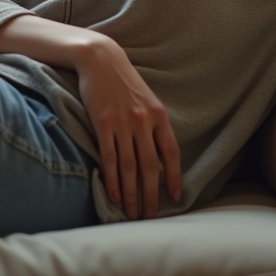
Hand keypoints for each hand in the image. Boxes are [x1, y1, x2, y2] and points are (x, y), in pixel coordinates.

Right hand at [72, 35, 181, 218]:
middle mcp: (144, 121)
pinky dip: (112, 179)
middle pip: (150, 166)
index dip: (174, 177)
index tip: (175, 197)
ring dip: (130, 193)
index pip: (170, 153)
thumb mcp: (147, 99)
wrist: (100, 59)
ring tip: (130, 213)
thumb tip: (158, 155)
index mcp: (159, 116)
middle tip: (149, 216)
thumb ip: (153, 124)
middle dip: (150, 194)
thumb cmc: (123, 81)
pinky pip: (109, 157)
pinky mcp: (103, 123)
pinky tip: (112, 194)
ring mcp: (123, 123)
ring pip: (129, 166)